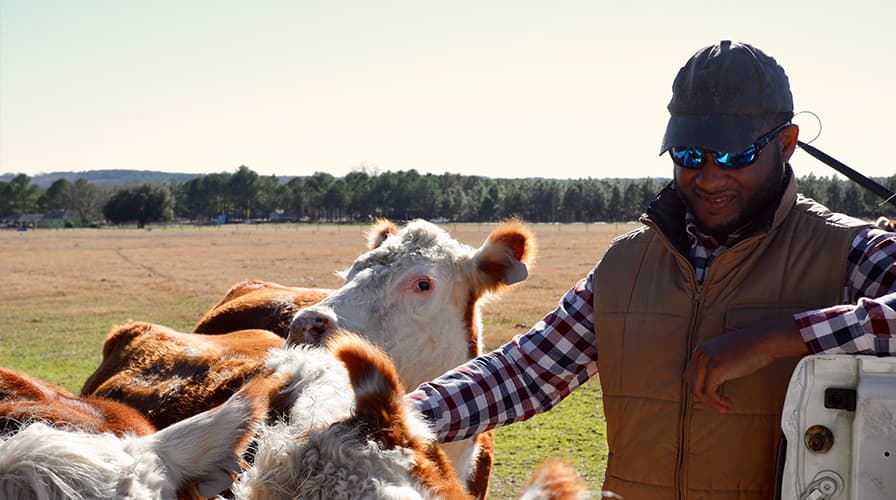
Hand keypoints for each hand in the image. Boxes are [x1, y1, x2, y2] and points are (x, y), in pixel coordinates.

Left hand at [683, 317, 806, 412]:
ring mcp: (706, 360)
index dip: (701, 389)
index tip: (716, 397)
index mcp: (700, 350)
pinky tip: (727, 403)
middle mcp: (700, 354)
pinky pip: (709, 392)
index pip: (691, 375)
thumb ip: (717, 363)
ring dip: (710, 402)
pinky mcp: (715, 368)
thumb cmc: (751, 349)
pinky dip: (716, 401)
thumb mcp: (726, 354)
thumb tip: (714, 381)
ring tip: (724, 407)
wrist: (764, 341)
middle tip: (719, 406)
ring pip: (697, 390)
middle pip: (691, 383)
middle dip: (703, 398)